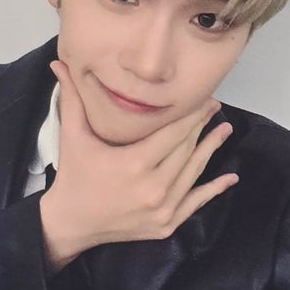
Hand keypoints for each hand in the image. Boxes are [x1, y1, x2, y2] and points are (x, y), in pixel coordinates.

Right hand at [37, 60, 235, 272]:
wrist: (70, 224)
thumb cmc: (74, 176)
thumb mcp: (73, 136)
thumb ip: (72, 99)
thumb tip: (59, 64)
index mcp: (134, 164)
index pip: (173, 134)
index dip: (192, 115)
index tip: (205, 100)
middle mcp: (152, 188)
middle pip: (185, 151)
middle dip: (202, 127)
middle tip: (214, 107)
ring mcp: (162, 209)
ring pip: (193, 173)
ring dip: (211, 150)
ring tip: (225, 129)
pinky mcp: (165, 225)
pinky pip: (195, 204)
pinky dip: (214, 190)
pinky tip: (230, 178)